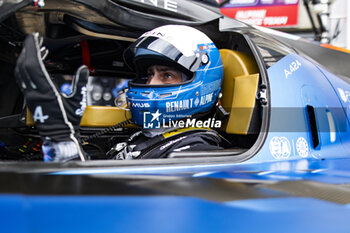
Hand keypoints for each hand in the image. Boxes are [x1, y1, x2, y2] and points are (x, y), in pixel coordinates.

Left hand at [14, 33, 88, 160]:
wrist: (58, 135)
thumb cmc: (67, 122)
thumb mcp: (78, 102)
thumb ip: (80, 84)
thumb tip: (83, 69)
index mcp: (46, 92)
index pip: (35, 66)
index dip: (34, 49)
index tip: (36, 39)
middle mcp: (35, 93)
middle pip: (24, 66)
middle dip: (28, 49)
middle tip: (34, 39)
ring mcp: (30, 96)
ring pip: (21, 72)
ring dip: (25, 58)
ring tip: (34, 49)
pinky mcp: (30, 99)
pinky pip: (23, 80)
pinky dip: (25, 68)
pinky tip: (32, 65)